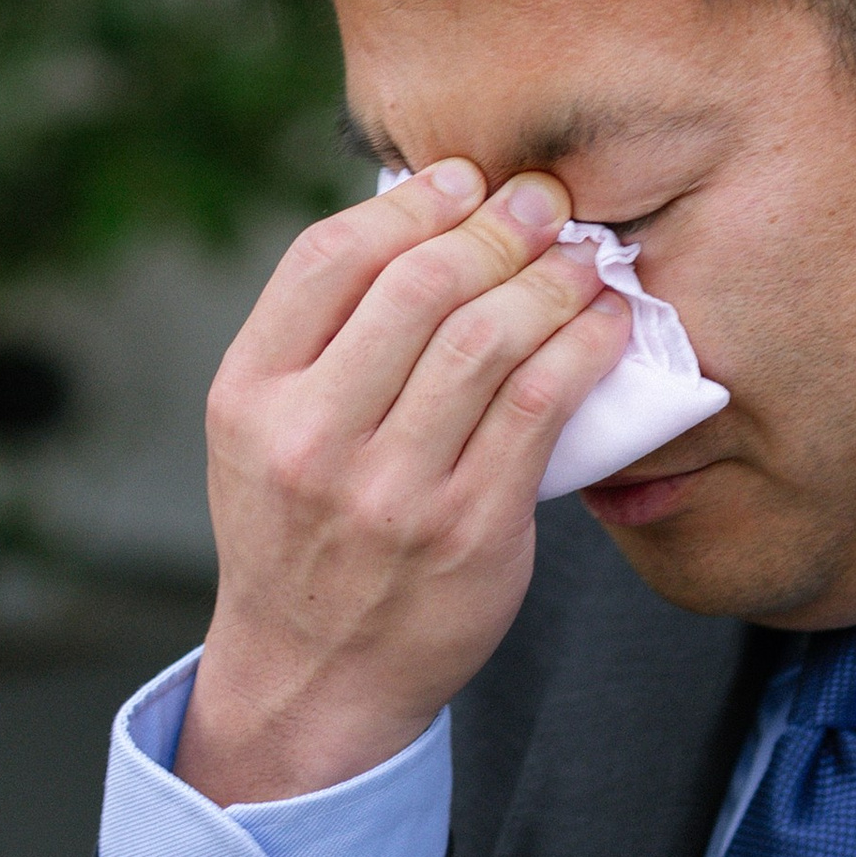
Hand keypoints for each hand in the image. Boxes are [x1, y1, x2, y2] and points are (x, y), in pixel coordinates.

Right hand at [177, 161, 627, 804]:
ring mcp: (393, 491)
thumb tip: (422, 221)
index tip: (465, 180)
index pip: (328, 258)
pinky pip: (540, 408)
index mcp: (251, 397)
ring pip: (486, 339)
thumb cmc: (303, 536)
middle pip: (418, 286)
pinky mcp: (470, 531)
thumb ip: (322, 340)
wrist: (316, 677)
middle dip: (495, 228)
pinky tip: (604, 325)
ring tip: (582, 259)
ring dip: (549, 281)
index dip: (409, 202)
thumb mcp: (263, 433)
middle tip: (545, 204)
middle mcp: (313, 441)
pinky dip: (582, 349)